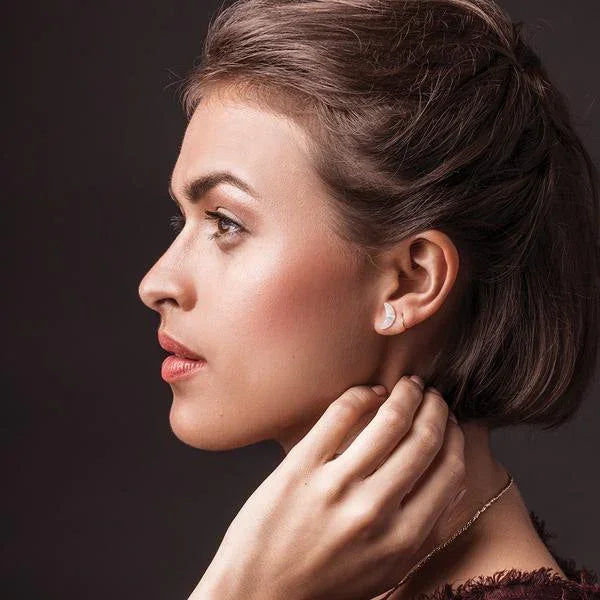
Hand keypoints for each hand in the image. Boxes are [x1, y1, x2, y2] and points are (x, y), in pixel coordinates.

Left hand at [190, 376, 464, 599]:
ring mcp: (336, 485)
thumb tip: (445, 480)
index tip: (453, 425)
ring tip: (409, 385)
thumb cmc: (322, 585)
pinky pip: (341, 414)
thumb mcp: (384, 570)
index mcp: (402, 540)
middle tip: (434, 397)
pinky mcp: (301, 466)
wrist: (258, 593)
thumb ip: (419, 530)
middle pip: (423, 441)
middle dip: (436, 410)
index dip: (456, 440)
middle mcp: (375, 510)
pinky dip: (362, 394)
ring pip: (389, 421)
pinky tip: (370, 392)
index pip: (448, 473)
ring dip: (406, 394)